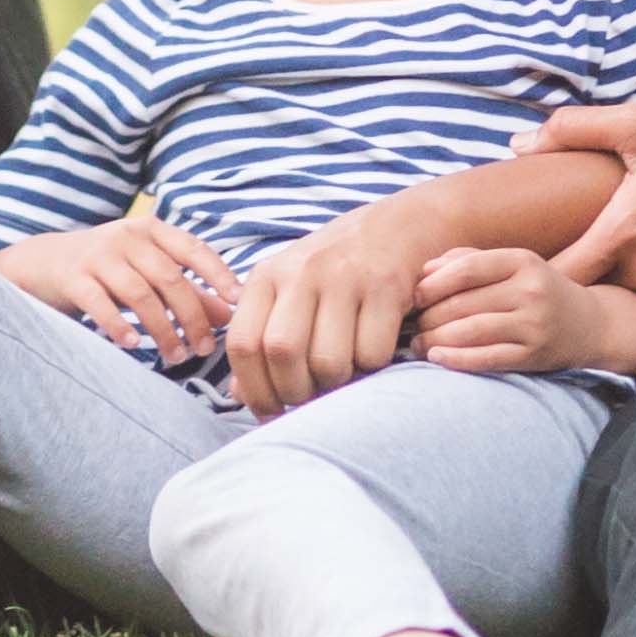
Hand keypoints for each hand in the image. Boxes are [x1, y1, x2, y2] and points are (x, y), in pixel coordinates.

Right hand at [0, 219, 242, 368]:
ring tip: (175, 357)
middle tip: (204, 349)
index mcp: (150, 230)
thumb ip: (186, 288)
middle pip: (169, 278)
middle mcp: (126, 236)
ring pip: (140, 294)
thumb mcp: (146, 270)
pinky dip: (120, 326)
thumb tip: (229, 314)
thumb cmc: (106, 269)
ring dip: (162, 329)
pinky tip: (134, 345)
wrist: (42, 262)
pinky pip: (101, 303)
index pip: (193, 249)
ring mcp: (98, 255)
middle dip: (192, 316)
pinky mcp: (73, 276)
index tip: (238, 303)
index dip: (218, 275)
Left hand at [221, 211, 428, 414]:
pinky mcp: (386, 287)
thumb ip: (259, 337)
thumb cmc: (332, 270)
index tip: (269, 410)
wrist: (395, 226)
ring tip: (340, 373)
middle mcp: (301, 272)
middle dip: (294, 392)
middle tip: (308, 397)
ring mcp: (345, 277)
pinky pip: (372, 353)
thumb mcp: (286, 290)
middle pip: (282, 353)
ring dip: (334, 385)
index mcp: (268, 275)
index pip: (242, 343)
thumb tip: (240, 395)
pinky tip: (370, 350)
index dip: (254, 389)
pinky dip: (370, 366)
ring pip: (328, 361)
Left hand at [408, 245, 609, 375]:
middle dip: (429, 317)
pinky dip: (457, 359)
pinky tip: (437, 358)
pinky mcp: (535, 355)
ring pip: (471, 331)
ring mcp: (534, 325)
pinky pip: (487, 358)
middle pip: (464, 303)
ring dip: (435, 340)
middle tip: (412, 326)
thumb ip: (468, 260)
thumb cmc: (538, 291)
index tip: (414, 296)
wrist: (590, 325)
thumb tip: (423, 271)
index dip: (434, 283)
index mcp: (522, 261)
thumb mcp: (512, 266)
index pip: (468, 269)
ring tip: (417, 344)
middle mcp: (531, 291)